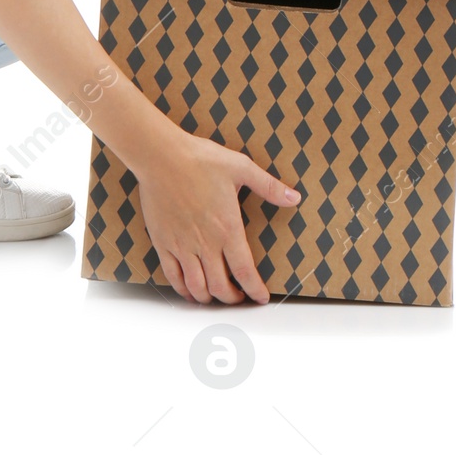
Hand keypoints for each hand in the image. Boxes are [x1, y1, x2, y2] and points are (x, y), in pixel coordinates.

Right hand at [133, 129, 300, 303]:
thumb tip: (294, 197)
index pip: (245, 272)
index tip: (260, 297)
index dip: (255, 290)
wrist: (161, 155)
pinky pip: (173, 276)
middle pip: (220, 287)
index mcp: (227, 228)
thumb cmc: (199, 159)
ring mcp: (182, 245)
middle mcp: (205, 243)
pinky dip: (183, 289)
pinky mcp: (163, 242)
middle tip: (238, 297)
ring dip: (209, 298)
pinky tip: (189, 289)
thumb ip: (268, 186)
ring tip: (215, 296)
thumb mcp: (240, 167)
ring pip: (197, 287)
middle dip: (232, 298)